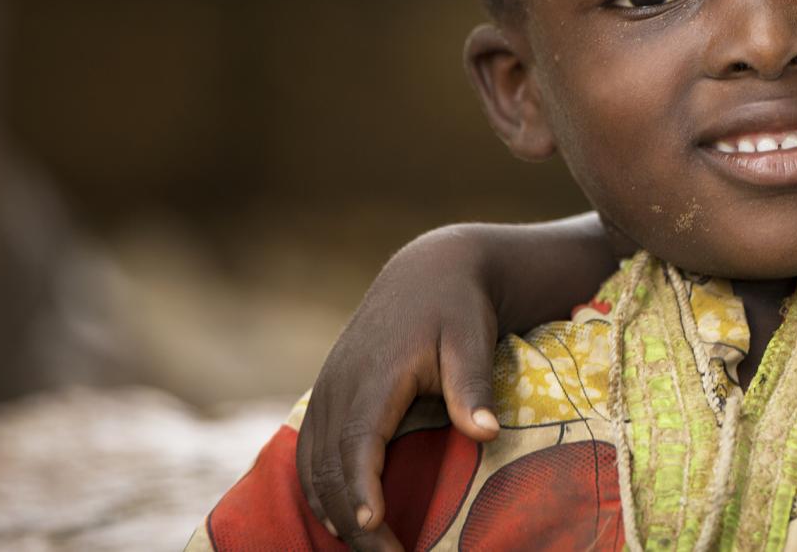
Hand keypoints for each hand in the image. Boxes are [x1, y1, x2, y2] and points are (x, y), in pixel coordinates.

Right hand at [297, 225, 502, 549]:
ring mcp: (328, 389)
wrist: (429, 271)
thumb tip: (486, 434)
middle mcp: (341, 384)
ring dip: (330, 509)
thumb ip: (472, 386)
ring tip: (364, 548)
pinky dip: (318, 488)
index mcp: (376, 374)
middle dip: (351, 518)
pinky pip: (309, 451)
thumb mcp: (471, 338)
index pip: (358, 441)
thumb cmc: (457, 307)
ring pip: (311, 463)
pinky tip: (339, 518)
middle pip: (331, 464)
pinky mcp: (327, 394)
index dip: (360, 487)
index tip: (373, 526)